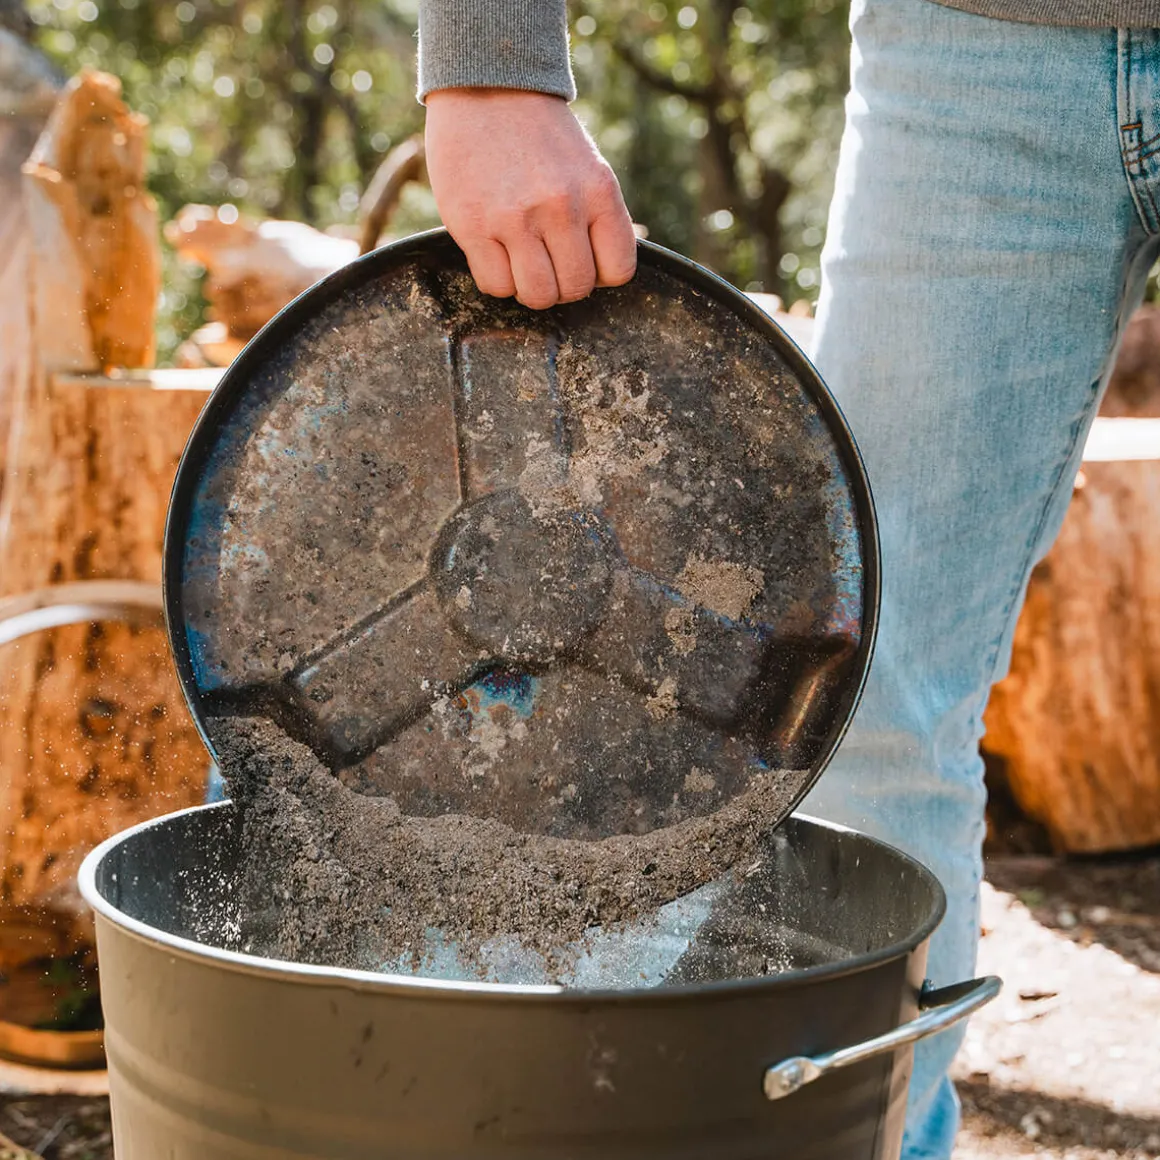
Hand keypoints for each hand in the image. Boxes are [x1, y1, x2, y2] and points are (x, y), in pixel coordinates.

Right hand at [424, 88, 636, 309]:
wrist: (488, 87)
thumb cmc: (541, 137)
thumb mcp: (588, 168)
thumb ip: (599, 217)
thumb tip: (607, 273)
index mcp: (599, 191)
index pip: (619, 270)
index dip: (600, 275)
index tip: (582, 259)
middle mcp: (561, 206)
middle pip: (575, 289)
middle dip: (562, 285)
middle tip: (547, 262)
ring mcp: (516, 218)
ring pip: (537, 295)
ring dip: (530, 288)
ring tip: (521, 262)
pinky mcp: (474, 226)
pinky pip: (496, 285)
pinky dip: (497, 281)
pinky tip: (494, 254)